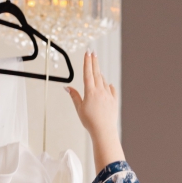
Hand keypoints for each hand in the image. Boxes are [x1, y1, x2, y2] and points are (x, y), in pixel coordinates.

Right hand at [66, 51, 124, 173]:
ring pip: (103, 81)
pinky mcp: (114, 100)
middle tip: (93, 53)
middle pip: (96, 73)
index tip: (87, 53)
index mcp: (90, 92)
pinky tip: (107, 85)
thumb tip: (67, 88)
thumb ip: (74, 96)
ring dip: (99, 74)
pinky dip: (108, 86)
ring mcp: (108, 94)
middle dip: (94, 62)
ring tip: (96, 70)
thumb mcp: (79, 108)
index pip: (88, 73)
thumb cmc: (90, 121)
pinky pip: (111, 89)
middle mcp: (100, 90)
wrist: (103, 130)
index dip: (87, 62)